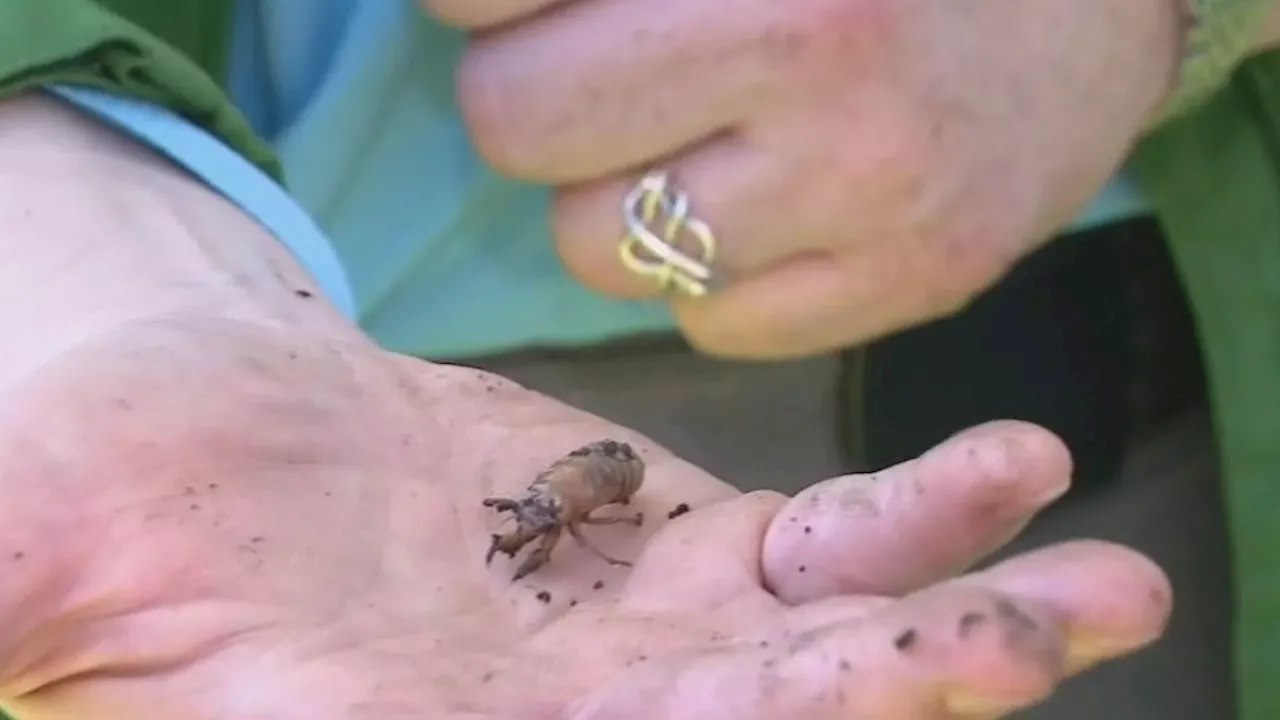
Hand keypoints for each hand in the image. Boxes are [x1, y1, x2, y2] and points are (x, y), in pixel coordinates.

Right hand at [0, 315, 1167, 717]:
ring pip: (839, 659)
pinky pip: (835, 551)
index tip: (874, 713)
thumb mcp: (34, 567)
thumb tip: (8, 647)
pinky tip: (1009, 470)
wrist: (198, 427)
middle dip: (915, 706)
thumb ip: (29, 618)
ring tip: (1106, 589)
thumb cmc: (98, 501)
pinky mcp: (683, 547)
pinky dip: (920, 518)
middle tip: (1054, 640)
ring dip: (974, 627)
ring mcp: (648, 647)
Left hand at [428, 0, 1182, 357]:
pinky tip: (774, 208)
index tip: (528, 6)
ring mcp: (874, 188)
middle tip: (603, 73)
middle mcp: (818, 52)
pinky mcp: (917, 282)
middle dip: (533, 99)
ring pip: (596, 247)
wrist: (1092, 5)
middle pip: (512, 124)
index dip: (481, 2)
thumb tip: (460, 15)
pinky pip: (708, 325)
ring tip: (701, 143)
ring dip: (615, 199)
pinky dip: (711, 276)